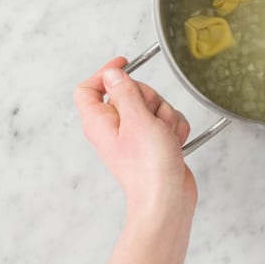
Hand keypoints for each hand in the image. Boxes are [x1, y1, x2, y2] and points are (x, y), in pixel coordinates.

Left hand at [73, 57, 196, 220]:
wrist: (167, 199)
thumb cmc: (149, 167)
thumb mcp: (136, 120)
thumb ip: (124, 91)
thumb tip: (113, 72)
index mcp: (100, 122)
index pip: (89, 88)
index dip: (105, 73)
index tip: (124, 64)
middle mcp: (115, 128)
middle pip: (129, 92)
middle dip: (149, 99)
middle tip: (151, 116)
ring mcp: (136, 136)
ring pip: (153, 106)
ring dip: (165, 116)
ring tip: (164, 136)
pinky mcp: (154, 142)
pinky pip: (167, 121)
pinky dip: (174, 129)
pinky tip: (174, 143)